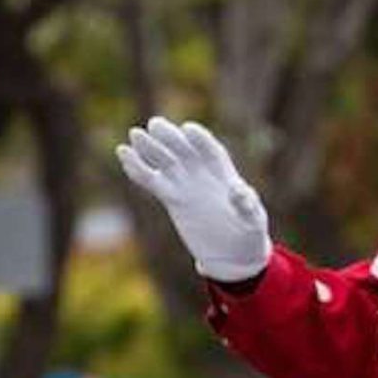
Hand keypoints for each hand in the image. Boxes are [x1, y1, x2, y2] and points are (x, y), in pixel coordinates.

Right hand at [116, 116, 270, 283]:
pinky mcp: (172, 198)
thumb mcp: (254, 220)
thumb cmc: (249, 234)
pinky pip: (152, 180)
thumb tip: (238, 190)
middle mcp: (203, 174)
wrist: (233, 253)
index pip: (210, 150)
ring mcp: (186, 185)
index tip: (188, 130)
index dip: (199, 140)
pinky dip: (138, 168)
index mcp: (224, 174)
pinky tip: (124, 154)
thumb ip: (247, 205)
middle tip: (154, 125)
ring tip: (135, 135)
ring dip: (150, 148)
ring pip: (165, 161)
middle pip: (184, 150)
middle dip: (171, 137)